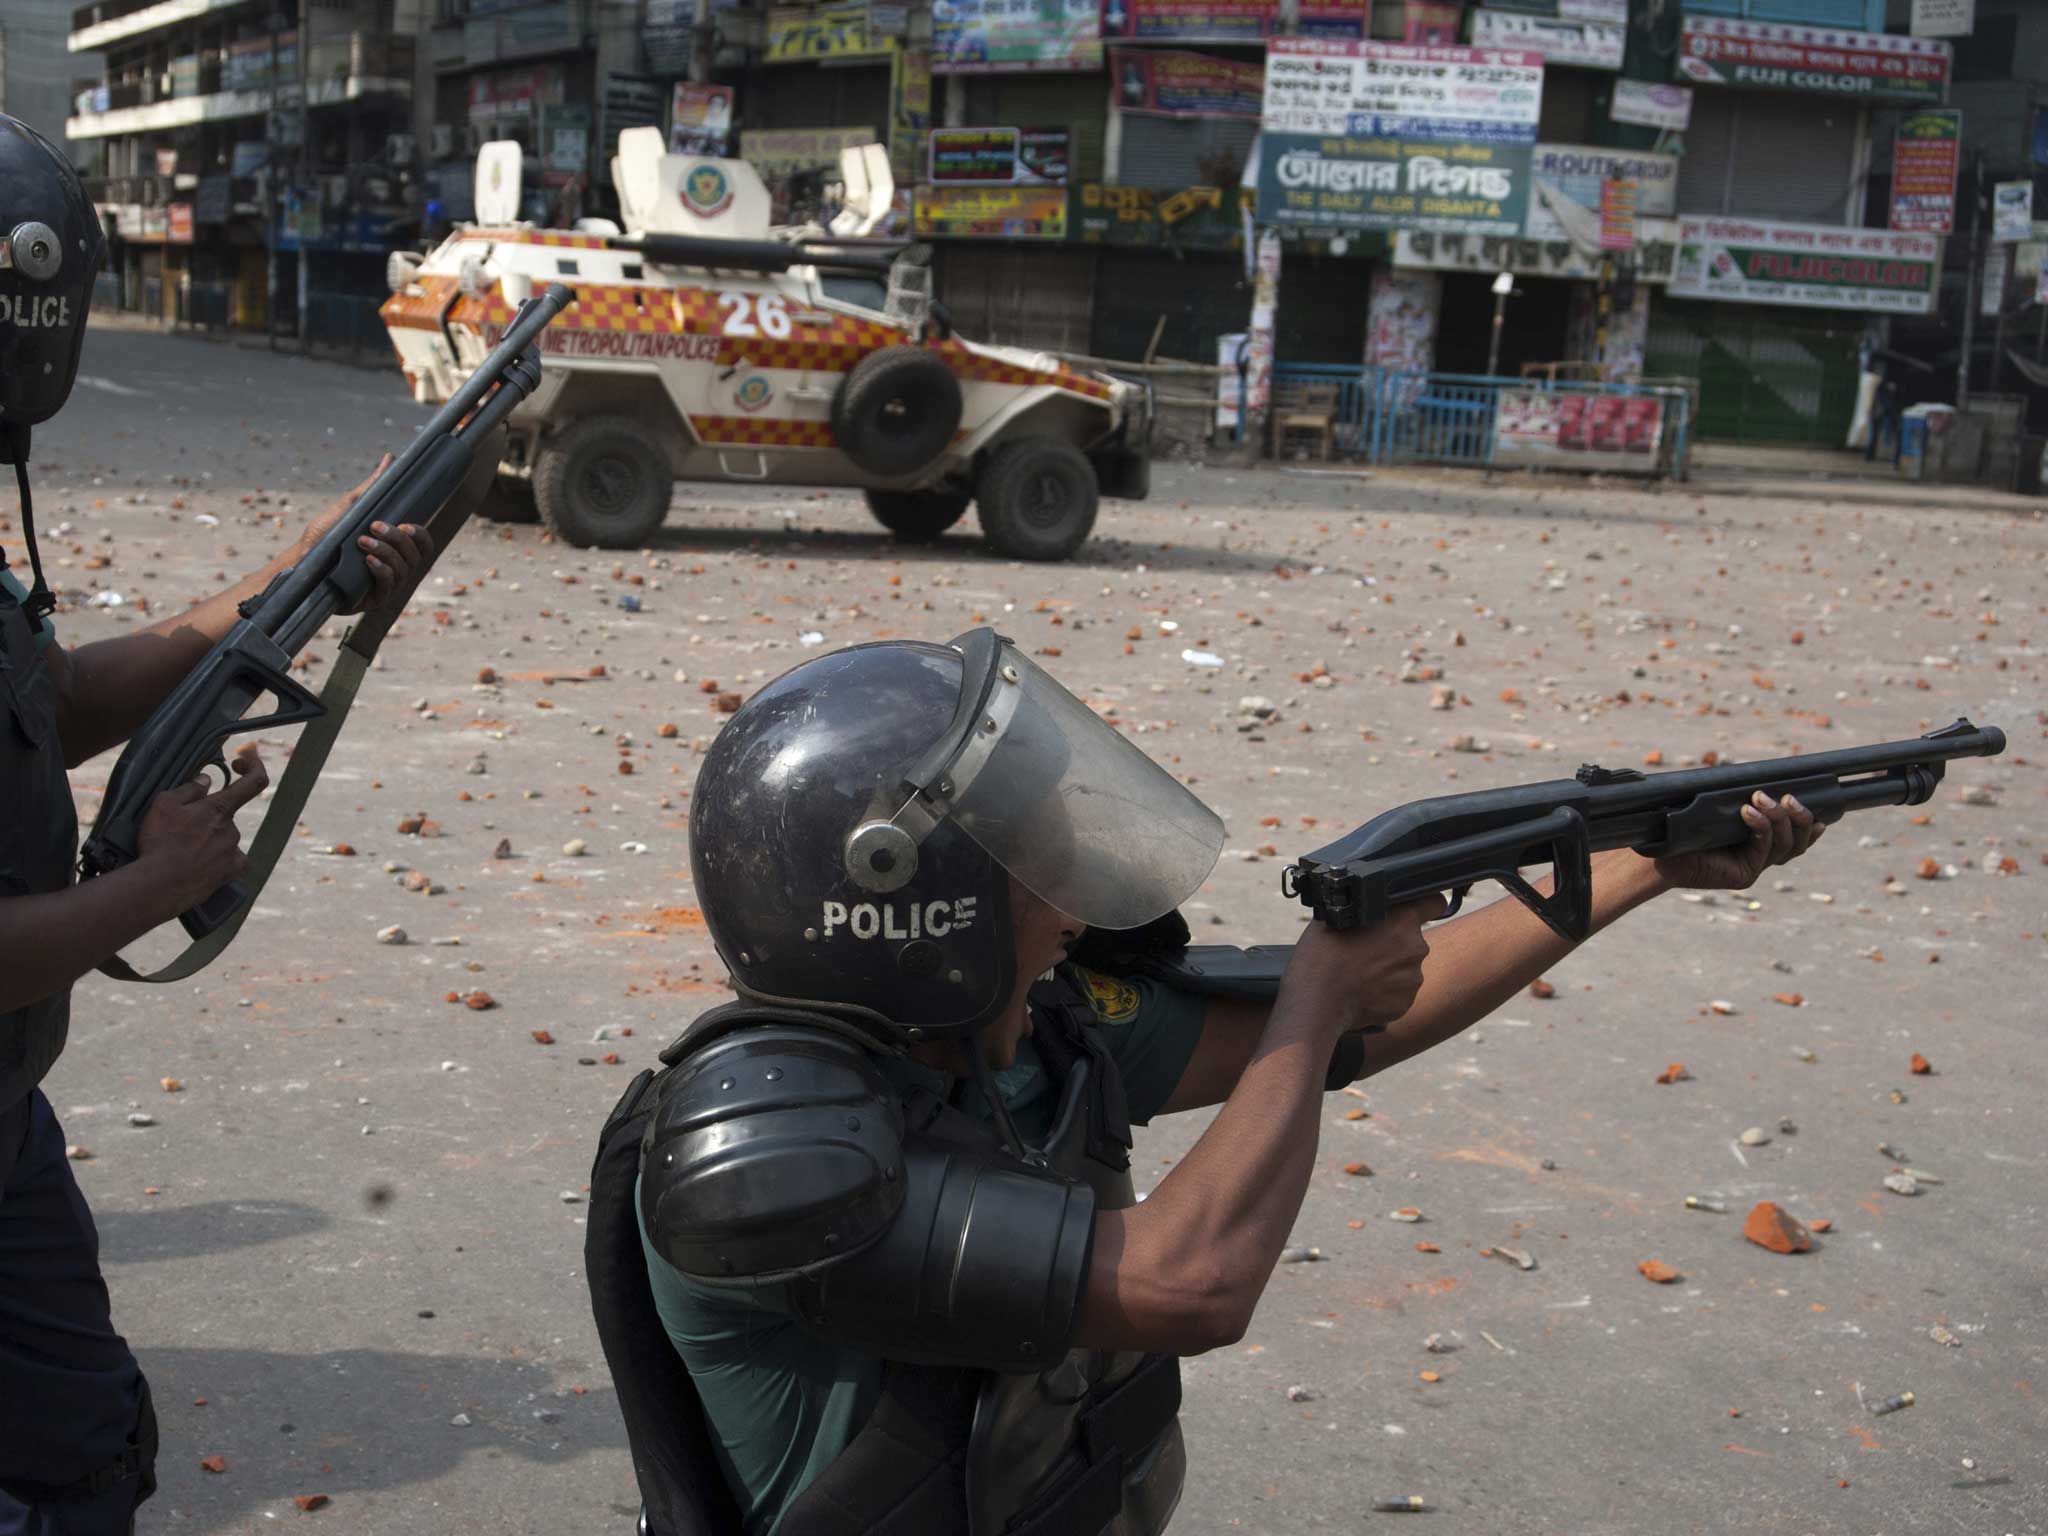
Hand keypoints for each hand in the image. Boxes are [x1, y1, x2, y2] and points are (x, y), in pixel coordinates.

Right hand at [135, 748, 269, 914]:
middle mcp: (232, 829)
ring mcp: (233, 851)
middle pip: (224, 816)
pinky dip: (218, 860)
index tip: (240, 763)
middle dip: (204, 818)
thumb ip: (189, 789)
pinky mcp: (231, 872)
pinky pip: (231, 861)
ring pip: (223, 838)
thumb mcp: (164, 805)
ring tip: (180, 852)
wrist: (160, 884)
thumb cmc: (159, 842)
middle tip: (178, 831)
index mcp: (219, 808)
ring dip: (207, 840)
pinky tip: (201, 864)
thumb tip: (207, 779)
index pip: (254, 782)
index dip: (254, 766)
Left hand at [292, 456, 436, 615]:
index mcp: (395, 547)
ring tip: (362, 542)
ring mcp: (386, 584)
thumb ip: (372, 487)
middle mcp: (395, 566)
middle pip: (416, 555)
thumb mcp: (350, 508)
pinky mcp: (373, 599)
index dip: (421, 534)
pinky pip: (389, 585)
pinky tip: (367, 560)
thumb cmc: (323, 537)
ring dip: (386, 552)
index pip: (423, 543)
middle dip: (398, 539)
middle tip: (375, 526)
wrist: (300, 562)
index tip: (405, 523)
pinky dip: (382, 570)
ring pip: (404, 569)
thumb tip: (389, 459)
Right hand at [1282, 895, 1446, 1036]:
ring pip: (1404, 968)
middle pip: (1412, 940)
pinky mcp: (1405, 1003)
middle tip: (1365, 950)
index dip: (1426, 906)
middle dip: (1394, 943)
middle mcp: (1416, 947)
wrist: (1317, 999)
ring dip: (1388, 970)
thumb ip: (1367, 909)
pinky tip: (1362, 991)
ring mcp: (1412, 978)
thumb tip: (1372, 910)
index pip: (1435, 903)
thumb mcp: (1339, 915)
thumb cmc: (1322, 954)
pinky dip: (1384, 992)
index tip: (1416, 912)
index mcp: (1403, 920)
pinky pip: (1398, 992)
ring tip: (1359, 974)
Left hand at [1654, 792, 1825, 892]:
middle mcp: (1760, 858)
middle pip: (1798, 843)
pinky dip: (1760, 828)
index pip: (1795, 838)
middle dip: (1800, 818)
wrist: (1660, 850)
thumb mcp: (1721, 808)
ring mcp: (1753, 868)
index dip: (1811, 827)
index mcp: (1759, 843)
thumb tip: (1763, 780)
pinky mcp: (1743, 876)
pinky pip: (1762, 850)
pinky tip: (1749, 812)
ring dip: (1778, 819)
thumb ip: (1745, 800)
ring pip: (1784, 846)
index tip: (1822, 813)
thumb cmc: (1686, 826)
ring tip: (1762, 798)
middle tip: (1790, 797)